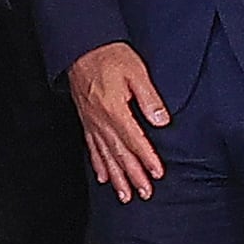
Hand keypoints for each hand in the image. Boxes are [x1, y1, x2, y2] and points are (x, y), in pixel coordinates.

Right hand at [69, 41, 171, 201]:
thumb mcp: (136, 71)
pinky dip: (98, 165)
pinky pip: (91, 149)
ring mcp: (91, 123)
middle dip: (133, 176)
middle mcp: (101, 121)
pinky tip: (102, 178)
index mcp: (115, 110)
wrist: (81, 47)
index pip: (135, 141)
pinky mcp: (85, 121)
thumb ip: (149, 98)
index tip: (157, 174)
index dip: (147, 159)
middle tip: (145, 194)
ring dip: (116, 178)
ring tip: (125, 196)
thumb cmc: (110, 56)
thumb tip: (162, 121)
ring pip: (105, 157)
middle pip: (120, 154)